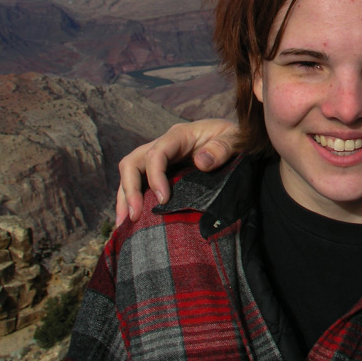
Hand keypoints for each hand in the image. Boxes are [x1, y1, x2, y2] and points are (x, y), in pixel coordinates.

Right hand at [115, 119, 239, 225]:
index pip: (156, 153)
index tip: (164, 200)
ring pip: (131, 173)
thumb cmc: (237, 139)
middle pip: (133, 162)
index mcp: (180, 135)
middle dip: (129, 189)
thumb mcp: (236, 139)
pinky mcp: (162, 172)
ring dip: (124, 197)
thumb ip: (223, 148)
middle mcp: (164, 145)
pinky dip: (131, 200)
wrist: (238, 141)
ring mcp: (161, 159)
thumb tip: (201, 162)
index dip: (155, 176)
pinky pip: (139, 183)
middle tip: (134, 216)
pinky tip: (131, 222)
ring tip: (124, 225)